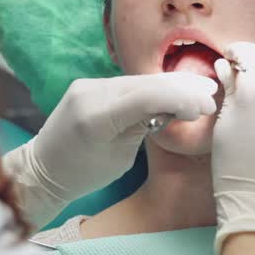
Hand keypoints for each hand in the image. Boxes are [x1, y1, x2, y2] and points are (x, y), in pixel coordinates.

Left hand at [2, 72, 216, 225]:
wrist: (43, 168)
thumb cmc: (83, 173)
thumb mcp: (120, 158)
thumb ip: (143, 127)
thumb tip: (171, 106)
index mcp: (95, 118)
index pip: (146, 97)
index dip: (180, 98)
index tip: (205, 107)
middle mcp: (89, 94)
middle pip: (145, 84)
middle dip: (181, 89)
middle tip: (211, 96)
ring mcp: (87, 85)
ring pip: (138, 81)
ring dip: (170, 85)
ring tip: (202, 90)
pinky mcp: (89, 84)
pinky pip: (127, 83)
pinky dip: (152, 87)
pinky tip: (175, 89)